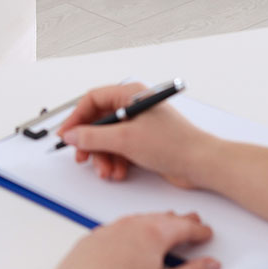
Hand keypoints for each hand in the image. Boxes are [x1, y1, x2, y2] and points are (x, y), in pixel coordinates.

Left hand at [46, 212, 219, 268]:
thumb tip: (210, 265)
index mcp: (153, 233)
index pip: (184, 227)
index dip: (199, 230)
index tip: (206, 233)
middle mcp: (132, 225)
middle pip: (164, 218)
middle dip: (181, 220)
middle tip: (192, 222)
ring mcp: (112, 229)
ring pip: (141, 219)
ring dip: (158, 221)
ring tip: (166, 226)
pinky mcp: (96, 237)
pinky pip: (121, 226)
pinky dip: (135, 228)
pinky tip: (133, 237)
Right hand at [57, 83, 217, 186]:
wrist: (201, 163)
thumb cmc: (174, 144)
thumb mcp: (125, 140)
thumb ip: (93, 137)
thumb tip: (73, 135)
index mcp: (130, 95)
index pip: (93, 100)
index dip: (76, 118)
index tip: (66, 135)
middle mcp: (134, 107)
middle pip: (99, 122)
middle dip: (91, 143)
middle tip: (83, 157)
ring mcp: (140, 125)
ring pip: (108, 139)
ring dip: (104, 157)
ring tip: (107, 171)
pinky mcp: (145, 142)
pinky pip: (120, 149)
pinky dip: (116, 161)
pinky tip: (119, 172)